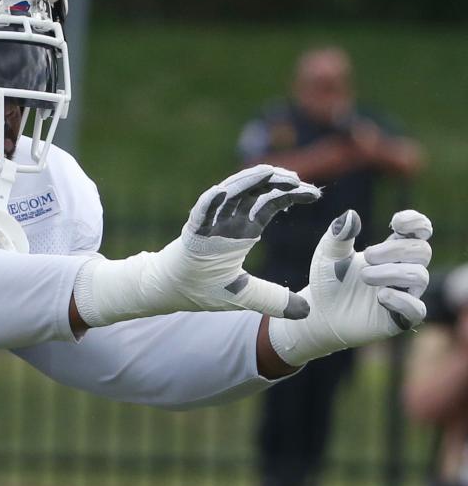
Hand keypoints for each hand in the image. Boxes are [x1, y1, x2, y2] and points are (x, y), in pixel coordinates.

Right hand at [72, 165, 319, 327]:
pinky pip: (200, 212)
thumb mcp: (245, 296)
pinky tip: (221, 193)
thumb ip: (273, 299)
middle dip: (276, 180)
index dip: (292, 195)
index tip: (315, 194)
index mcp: (244, 230)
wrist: (171, 292)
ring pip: (231, 192)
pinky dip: (210, 202)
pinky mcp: (191, 231)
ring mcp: (210, 223)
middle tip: (297, 179)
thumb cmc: (204, 288)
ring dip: (249, 181)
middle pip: (255, 190)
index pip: (272, 203)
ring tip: (270, 173)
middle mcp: (229, 221)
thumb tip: (306, 312)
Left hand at [267, 208, 431, 367]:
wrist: (318, 314)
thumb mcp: (328, 254)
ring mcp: (404, 294)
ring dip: (392, 273)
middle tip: (368, 256)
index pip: (420, 231)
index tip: (396, 222)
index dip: (416, 222)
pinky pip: (417, 309)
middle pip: (422, 251)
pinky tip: (381, 296)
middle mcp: (403, 270)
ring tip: (364, 276)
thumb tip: (351, 215)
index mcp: (391, 251)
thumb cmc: (328, 281)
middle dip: (396, 250)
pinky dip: (402, 300)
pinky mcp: (399, 318)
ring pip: (420, 276)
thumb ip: (339, 235)